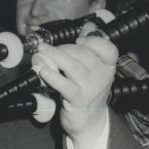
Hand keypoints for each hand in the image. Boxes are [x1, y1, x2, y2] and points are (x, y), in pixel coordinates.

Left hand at [30, 24, 116, 148]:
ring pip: (72, 66)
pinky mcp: (77, 98)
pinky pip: (64, 84)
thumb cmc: (88, 91)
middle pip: (82, 54)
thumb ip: (90, 47)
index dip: (92, 40)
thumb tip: (88, 26)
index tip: (79, 40)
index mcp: (108, 66)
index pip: (107, 48)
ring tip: (41, 51)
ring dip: (54, 56)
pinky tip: (43, 70)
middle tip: (47, 47)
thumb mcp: (94, 69)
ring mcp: (90, 88)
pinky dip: (52, 76)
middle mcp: (102, 76)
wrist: (89, 121)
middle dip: (63, 48)